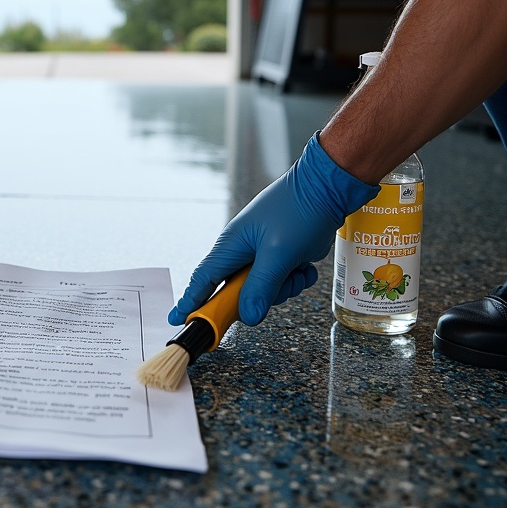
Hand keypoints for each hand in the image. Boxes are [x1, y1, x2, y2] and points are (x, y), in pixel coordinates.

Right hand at [169, 133, 379, 325]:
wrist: (327, 188)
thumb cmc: (298, 210)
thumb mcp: (278, 253)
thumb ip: (261, 286)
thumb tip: (248, 317)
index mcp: (231, 246)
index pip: (203, 279)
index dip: (190, 301)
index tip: (180, 320)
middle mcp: (242, 251)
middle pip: (237, 292)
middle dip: (260, 296)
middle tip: (279, 286)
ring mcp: (261, 254)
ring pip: (263, 290)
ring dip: (284, 287)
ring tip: (298, 269)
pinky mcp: (280, 256)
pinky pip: (281, 281)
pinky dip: (296, 279)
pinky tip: (306, 266)